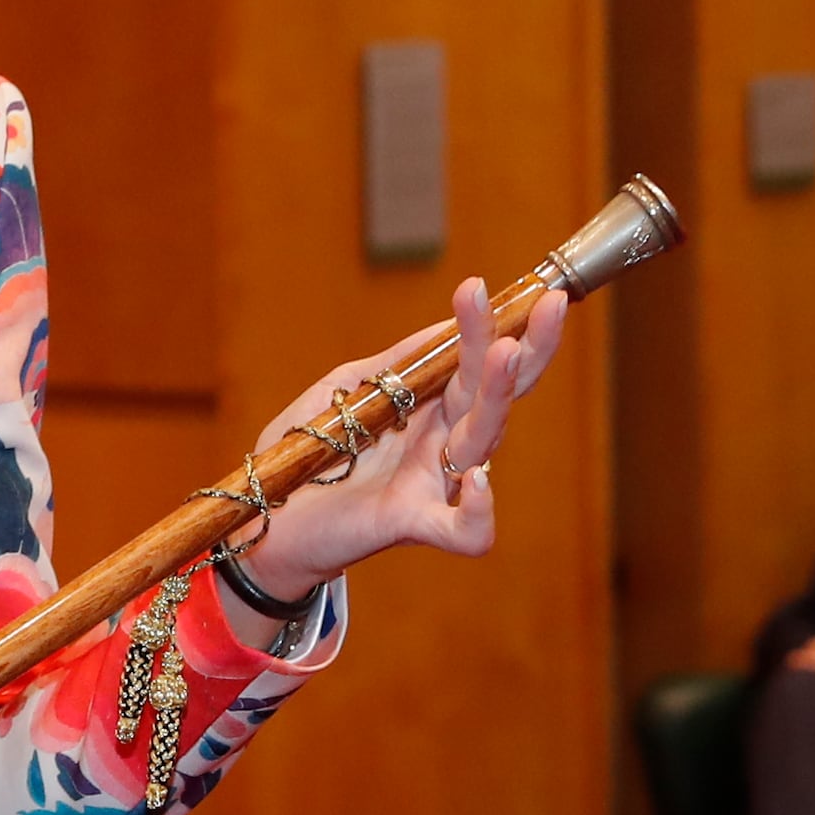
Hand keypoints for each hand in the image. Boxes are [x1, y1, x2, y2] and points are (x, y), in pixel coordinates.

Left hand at [242, 275, 561, 591]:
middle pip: (497, 392)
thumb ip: (395, 365)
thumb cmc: (309, 453)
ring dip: (498, 394)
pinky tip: (478, 477)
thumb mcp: (346, 391)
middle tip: (547, 307)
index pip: (475, 361)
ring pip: (485, 439)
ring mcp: (434, 484)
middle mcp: (443, 443)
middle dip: (526, 348)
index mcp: (430, 408)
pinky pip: (468, 529)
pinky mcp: (413, 523)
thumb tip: (444, 326)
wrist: (268, 518)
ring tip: (504, 353)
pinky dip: (481, 508)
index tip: (488, 285)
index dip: (494, 324)